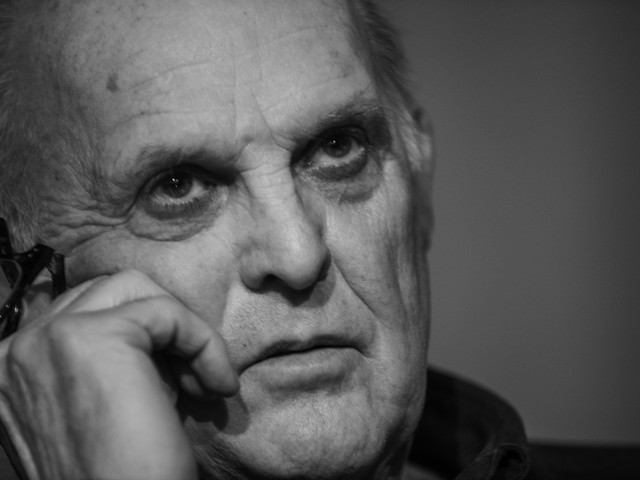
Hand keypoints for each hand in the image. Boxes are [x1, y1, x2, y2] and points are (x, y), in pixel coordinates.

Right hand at [0, 270, 237, 479]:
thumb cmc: (121, 477)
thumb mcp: (102, 408)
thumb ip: (110, 363)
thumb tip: (159, 330)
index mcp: (13, 369)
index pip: (86, 314)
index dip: (142, 340)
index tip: (176, 383)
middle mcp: (16, 350)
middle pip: (109, 293)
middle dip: (161, 327)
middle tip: (192, 378)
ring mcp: (46, 340)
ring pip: (135, 290)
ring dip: (182, 331)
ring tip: (203, 383)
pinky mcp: (90, 338)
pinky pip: (166, 312)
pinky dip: (203, 342)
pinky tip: (216, 386)